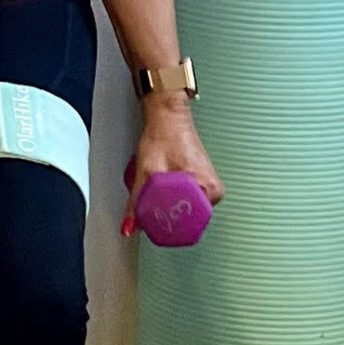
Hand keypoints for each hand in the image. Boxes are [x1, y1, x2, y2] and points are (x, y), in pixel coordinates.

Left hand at [122, 96, 223, 238]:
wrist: (168, 117)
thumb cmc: (163, 137)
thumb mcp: (146, 171)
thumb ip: (137, 203)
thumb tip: (129, 227)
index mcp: (209, 191)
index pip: (187, 225)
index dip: (163, 223)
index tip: (149, 217)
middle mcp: (213, 192)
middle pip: (184, 219)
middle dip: (163, 213)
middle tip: (149, 196)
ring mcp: (209, 188)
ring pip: (182, 210)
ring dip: (165, 205)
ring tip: (155, 186)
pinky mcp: (202, 184)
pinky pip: (184, 201)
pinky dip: (170, 198)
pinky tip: (161, 187)